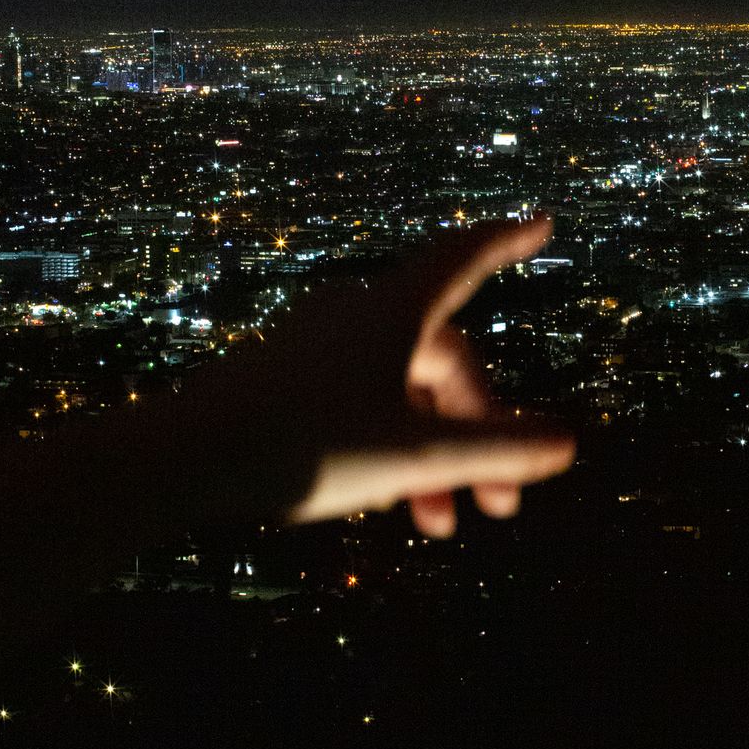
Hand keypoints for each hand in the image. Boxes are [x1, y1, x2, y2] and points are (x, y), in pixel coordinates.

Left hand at [195, 215, 575, 534]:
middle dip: (479, 430)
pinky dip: (389, 447)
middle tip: (498, 506)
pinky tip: (385, 500)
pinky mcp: (283, 383)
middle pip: (443, 358)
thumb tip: (566, 443)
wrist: (183, 461)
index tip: (542, 223)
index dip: (507, 242)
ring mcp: (315, 348)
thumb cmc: (305, 447)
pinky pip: (359, 404)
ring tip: (437, 525)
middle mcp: (354, 316)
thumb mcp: (416, 457)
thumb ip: (495, 450)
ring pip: (399, 392)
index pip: (464, 259)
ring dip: (432, 455)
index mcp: (391, 312)